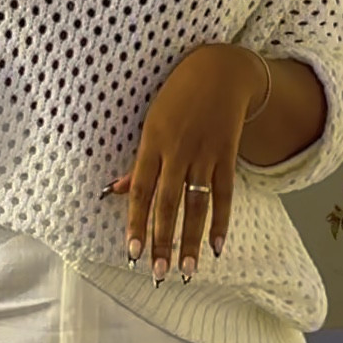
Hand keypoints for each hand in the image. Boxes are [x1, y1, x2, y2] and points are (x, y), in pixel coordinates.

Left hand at [112, 43, 265, 278]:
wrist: (220, 70)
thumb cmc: (178, 96)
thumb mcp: (151, 122)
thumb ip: (138, 162)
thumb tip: (115, 191)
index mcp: (152, 142)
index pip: (141, 191)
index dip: (136, 223)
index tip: (132, 252)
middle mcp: (177, 150)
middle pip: (168, 203)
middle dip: (163, 240)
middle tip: (158, 271)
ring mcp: (205, 153)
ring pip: (197, 203)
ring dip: (192, 240)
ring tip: (188, 269)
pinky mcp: (227, 154)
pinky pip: (225, 193)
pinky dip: (222, 220)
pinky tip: (218, 246)